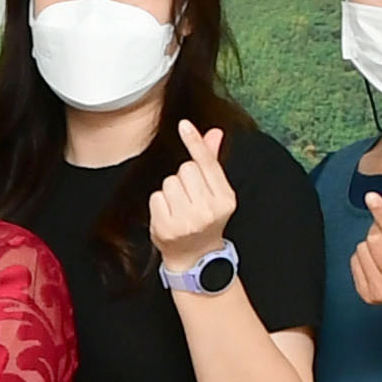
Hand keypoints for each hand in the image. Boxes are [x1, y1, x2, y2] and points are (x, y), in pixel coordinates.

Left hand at [148, 119, 237, 269]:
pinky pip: (156, 197)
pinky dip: (159, 203)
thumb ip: (212, 162)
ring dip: (170, 191)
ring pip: (169, 182)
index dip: (195, 142)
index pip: (207, 164)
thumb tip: (215, 132)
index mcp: (225, 199)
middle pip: (185, 169)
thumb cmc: (205, 218)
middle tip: (189, 197)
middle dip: (184, 178)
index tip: (183, 124)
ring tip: (179, 208)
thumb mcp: (215, 193)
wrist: (195, 257)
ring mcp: (187, 220)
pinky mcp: (167, 228)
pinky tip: (168, 216)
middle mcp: (209, 210)